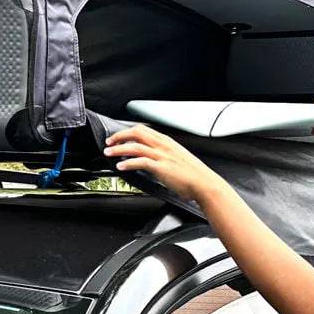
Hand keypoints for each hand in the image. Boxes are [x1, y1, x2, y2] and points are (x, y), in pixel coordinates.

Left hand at [104, 124, 228, 204]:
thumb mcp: (178, 160)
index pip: (144, 130)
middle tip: (109, 142)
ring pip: (135, 146)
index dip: (128, 132)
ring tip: (109, 153)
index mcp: (167, 142)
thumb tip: (154, 161)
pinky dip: (128, 163)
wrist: (204, 183)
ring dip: (119, 149)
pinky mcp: (161, 168)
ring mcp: (162, 156)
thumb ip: (165, 157)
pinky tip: (121, 166)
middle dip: (120, 136)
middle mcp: (163, 146)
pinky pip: (140, 162)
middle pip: (136, 133)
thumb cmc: (194, 175)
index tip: (119, 137)